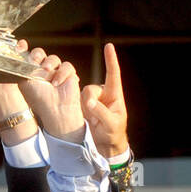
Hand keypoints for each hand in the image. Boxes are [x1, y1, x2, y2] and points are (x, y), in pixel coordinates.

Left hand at [17, 47, 84, 143]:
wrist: (56, 109)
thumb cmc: (39, 98)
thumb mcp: (25, 81)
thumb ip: (21, 67)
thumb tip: (18, 53)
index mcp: (29, 72)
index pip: (26, 56)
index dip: (23, 48)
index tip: (21, 45)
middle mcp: (41, 70)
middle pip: (39, 53)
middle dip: (37, 54)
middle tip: (35, 59)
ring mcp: (55, 71)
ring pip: (53, 58)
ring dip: (50, 63)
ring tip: (47, 72)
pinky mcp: (68, 73)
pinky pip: (66, 65)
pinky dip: (62, 73)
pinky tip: (57, 83)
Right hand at [81, 43, 129, 157]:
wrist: (105, 146)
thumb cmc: (113, 134)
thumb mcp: (110, 124)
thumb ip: (100, 112)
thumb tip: (88, 102)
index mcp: (114, 95)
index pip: (113, 74)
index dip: (110, 60)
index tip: (108, 46)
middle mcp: (102, 94)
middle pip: (90, 89)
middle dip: (89, 102)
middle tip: (94, 118)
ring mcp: (91, 100)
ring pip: (82, 96)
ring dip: (85, 109)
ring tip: (91, 122)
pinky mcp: (82, 107)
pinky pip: (76, 102)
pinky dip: (78, 110)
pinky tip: (85, 120)